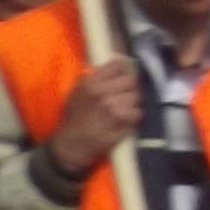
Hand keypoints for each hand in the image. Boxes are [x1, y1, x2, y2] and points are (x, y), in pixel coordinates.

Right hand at [48, 58, 144, 177]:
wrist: (71, 145)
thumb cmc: (74, 118)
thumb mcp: (76, 93)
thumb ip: (92, 78)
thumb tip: (112, 65)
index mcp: (91, 83)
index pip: (117, 65)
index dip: (122, 70)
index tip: (121, 76)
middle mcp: (103, 93)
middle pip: (130, 80)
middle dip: (128, 87)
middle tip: (123, 95)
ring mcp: (114, 109)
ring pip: (135, 97)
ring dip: (131, 103)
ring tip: (122, 109)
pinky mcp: (122, 123)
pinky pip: (137, 113)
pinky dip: (133, 116)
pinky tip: (124, 119)